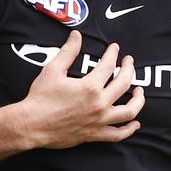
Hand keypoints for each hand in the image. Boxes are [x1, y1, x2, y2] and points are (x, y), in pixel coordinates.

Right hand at [18, 30, 144, 148]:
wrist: (31, 125)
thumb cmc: (40, 98)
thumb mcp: (53, 70)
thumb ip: (68, 52)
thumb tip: (76, 36)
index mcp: (90, 87)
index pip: (109, 65)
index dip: (113, 54)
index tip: (115, 49)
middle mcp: (99, 104)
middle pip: (124, 84)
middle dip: (129, 69)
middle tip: (128, 62)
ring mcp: (99, 121)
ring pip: (128, 111)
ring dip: (138, 100)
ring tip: (139, 92)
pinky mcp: (94, 134)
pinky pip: (118, 135)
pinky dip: (129, 129)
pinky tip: (135, 123)